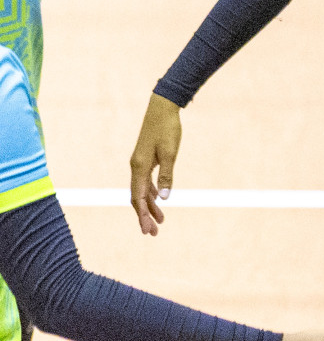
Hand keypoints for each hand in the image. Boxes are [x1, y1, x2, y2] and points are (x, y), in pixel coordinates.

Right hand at [129, 94, 181, 235]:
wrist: (162, 108)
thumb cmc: (167, 129)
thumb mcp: (170, 152)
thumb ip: (167, 175)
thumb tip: (165, 197)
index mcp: (139, 167)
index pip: (138, 198)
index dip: (142, 215)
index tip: (148, 230)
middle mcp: (136, 167)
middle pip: (138, 197)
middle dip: (145, 215)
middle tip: (153, 232)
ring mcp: (140, 163)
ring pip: (142, 190)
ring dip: (150, 206)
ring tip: (160, 221)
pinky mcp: (146, 159)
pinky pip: (146, 181)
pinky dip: (152, 192)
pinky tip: (159, 199)